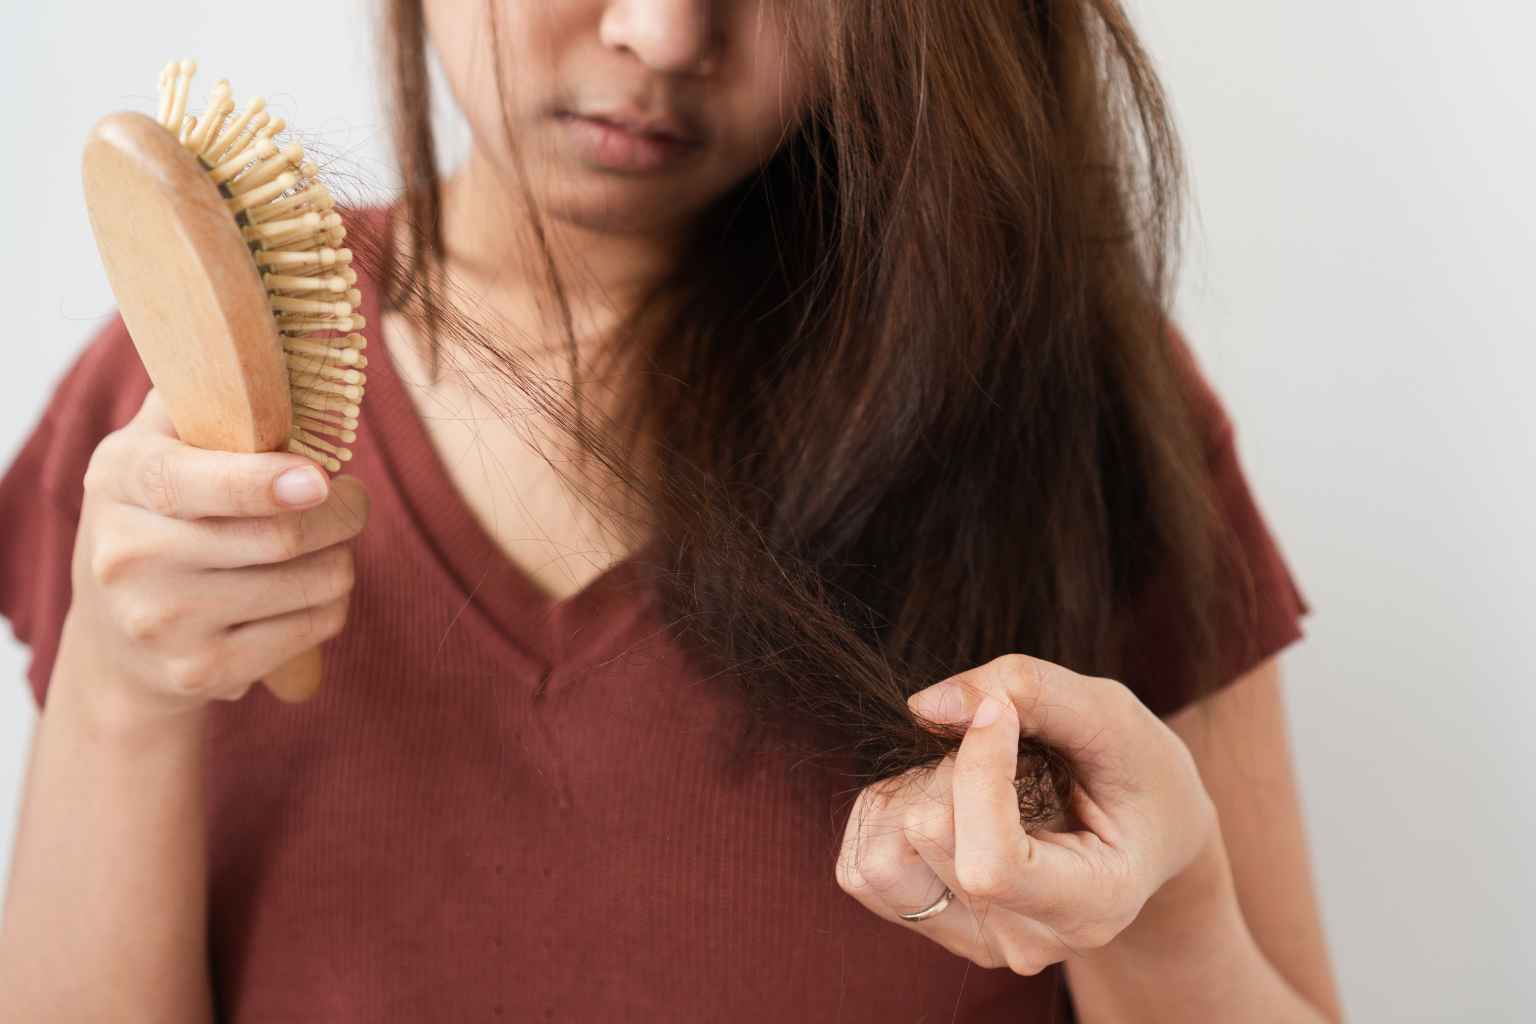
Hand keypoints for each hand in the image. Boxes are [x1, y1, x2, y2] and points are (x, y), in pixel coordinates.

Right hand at [62, 387, 369, 725]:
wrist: (117, 640)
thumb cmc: (162, 518)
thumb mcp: (158, 448)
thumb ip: (206, 397)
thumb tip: (270, 340)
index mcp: (121, 479)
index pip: (194, 482)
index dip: (264, 482)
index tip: (318, 479)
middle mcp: (128, 555)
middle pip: (280, 536)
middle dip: (343, 514)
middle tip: (351, 500)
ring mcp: (161, 622)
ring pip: (310, 583)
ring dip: (343, 559)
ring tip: (328, 546)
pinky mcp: (201, 672)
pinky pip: (313, 628)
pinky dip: (333, 605)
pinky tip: (311, 592)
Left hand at [835, 653, 1220, 975]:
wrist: (1145, 834)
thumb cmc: (1137, 772)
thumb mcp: (1114, 717)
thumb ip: (1034, 691)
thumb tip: (924, 706)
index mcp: (1090, 905)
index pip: (989, 861)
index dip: (976, 770)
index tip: (1001, 711)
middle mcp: (1025, 941)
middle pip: (926, 835)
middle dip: (952, 765)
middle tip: (1007, 750)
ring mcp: (974, 940)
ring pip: (879, 858)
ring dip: (911, 791)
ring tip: (973, 779)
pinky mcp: (931, 925)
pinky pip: (859, 868)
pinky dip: (887, 814)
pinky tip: (944, 799)